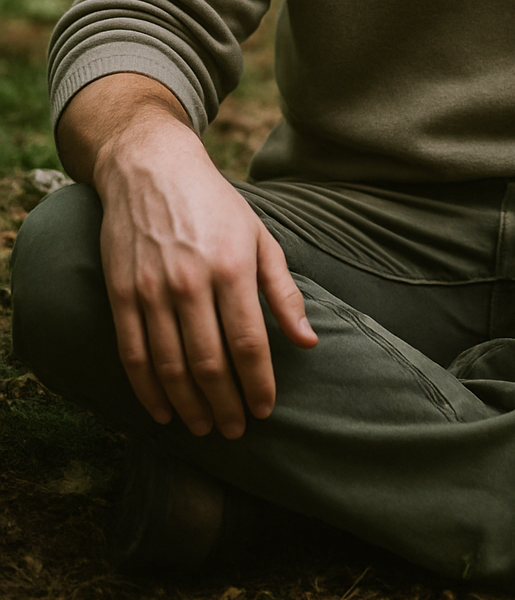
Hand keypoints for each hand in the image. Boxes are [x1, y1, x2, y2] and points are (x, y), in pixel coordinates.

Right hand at [61, 78, 316, 438]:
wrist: (150, 169)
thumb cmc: (215, 204)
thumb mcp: (259, 236)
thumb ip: (282, 291)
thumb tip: (307, 342)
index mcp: (232, 267)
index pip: (249, 343)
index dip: (258, 384)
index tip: (265, 411)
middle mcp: (191, 282)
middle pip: (209, 362)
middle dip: (225, 404)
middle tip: (235, 430)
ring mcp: (152, 290)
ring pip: (170, 366)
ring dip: (189, 405)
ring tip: (204, 427)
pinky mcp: (121, 294)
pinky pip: (133, 355)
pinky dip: (147, 390)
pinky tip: (162, 411)